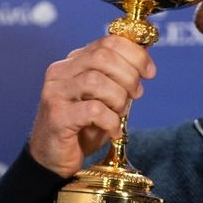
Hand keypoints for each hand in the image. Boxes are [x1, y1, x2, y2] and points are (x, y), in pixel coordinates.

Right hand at [28, 36, 155, 177]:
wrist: (53, 159)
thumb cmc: (82, 128)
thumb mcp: (104, 99)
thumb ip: (118, 79)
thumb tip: (145, 59)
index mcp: (73, 63)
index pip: (107, 43)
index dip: (134, 54)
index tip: (149, 72)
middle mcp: (60, 73)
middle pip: (102, 57)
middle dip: (129, 75)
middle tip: (137, 94)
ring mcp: (56, 94)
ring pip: (96, 81)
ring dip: (118, 98)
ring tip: (121, 113)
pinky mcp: (57, 117)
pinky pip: (93, 110)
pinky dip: (111, 121)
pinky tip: (114, 130)